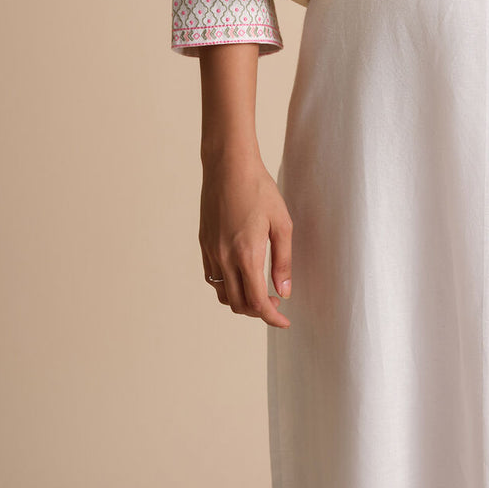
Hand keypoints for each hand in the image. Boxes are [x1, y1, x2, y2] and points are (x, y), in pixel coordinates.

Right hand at [199, 148, 292, 328]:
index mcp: (246, 254)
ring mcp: (210, 251)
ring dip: (241, 301)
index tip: (284, 321)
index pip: (257, 302)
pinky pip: (213, 278)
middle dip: (258, 311)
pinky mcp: (203, 243)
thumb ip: (283, 260)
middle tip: (275, 302)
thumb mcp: (281, 223)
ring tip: (260, 291)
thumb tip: (284, 291)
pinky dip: (228, 286)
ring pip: (223, 294)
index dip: (271, 318)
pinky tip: (242, 274)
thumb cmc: (259, 189)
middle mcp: (224, 257)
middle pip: (238, 304)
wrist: (228, 165)